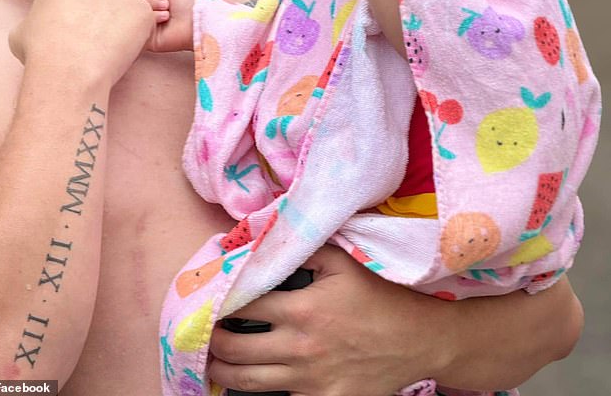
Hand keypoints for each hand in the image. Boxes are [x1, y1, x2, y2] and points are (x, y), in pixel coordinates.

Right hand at [9, 0, 153, 88]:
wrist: (70, 73)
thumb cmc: (42, 51)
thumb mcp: (27, 26)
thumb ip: (44, 11)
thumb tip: (45, 21)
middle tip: (85, 27)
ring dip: (117, 17)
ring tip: (99, 42)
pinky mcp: (144, 10)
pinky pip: (143, 18)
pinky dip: (134, 32)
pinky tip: (118, 46)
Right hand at [136, 0, 193, 51]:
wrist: (194, 23)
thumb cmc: (188, 6)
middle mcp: (147, 11)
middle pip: (135, 0)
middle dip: (152, 0)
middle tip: (166, 5)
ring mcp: (145, 23)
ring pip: (137, 11)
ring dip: (154, 9)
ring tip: (167, 15)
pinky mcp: (145, 36)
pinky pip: (139, 24)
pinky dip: (152, 19)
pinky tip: (163, 21)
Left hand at [209, 245, 434, 395]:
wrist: (416, 340)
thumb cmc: (378, 297)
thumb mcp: (343, 262)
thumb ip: (305, 249)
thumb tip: (272, 241)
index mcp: (301, 309)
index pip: (244, 306)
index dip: (222, 303)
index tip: (211, 300)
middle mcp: (299, 347)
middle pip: (236, 350)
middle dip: (214, 342)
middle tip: (205, 335)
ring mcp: (309, 380)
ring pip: (249, 382)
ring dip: (224, 373)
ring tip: (214, 363)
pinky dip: (264, 392)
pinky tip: (254, 383)